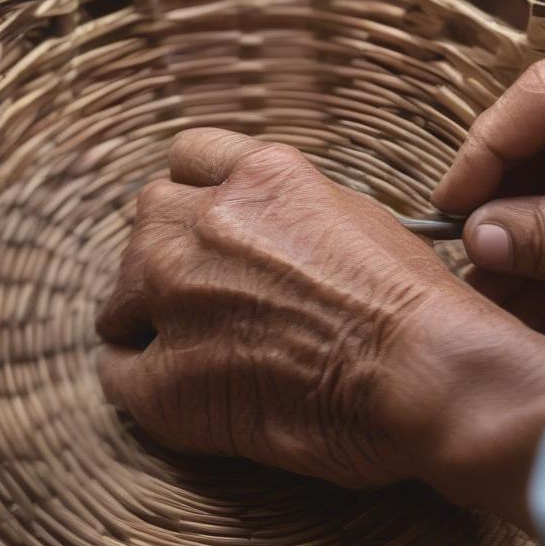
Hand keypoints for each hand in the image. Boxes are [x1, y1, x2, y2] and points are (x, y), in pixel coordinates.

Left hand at [96, 129, 544, 527]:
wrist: (424, 371)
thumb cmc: (411, 299)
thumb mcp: (354, 214)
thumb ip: (289, 206)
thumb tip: (263, 226)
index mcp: (260, 176)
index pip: (189, 156)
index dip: (197, 190)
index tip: (206, 219)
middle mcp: (208, 220)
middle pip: (148, 215)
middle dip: (168, 247)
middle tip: (200, 285)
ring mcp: (178, 295)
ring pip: (120, 290)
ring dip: (147, 311)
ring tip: (190, 342)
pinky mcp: (167, 379)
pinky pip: (119, 371)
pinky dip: (142, 379)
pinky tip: (179, 389)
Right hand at [433, 56, 544, 301]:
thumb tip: (477, 235)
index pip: (542, 95)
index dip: (489, 144)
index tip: (457, 200)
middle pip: (534, 135)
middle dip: (497, 191)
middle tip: (465, 240)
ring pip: (539, 178)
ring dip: (510, 228)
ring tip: (486, 280)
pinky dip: (535, 249)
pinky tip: (515, 289)